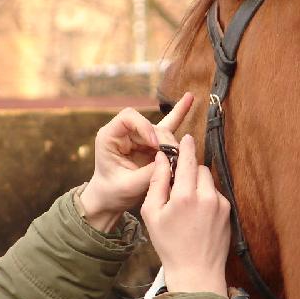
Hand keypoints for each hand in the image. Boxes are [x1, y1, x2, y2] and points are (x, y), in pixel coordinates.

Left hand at [80, 93, 193, 231]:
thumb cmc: (113, 192)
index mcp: (110, 136)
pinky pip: (167, 126)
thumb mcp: (130, 186)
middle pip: (150, 125)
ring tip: (182, 155)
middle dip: (164, 141)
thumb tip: (173, 162)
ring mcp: (138, 135)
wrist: (111, 200)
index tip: (156, 146)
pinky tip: (190, 99)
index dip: (145, 128)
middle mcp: (124, 132)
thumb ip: (151, 173)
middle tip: (175, 158)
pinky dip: (179, 114)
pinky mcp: (150, 142)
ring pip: (162, 131)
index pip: (129, 118)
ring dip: (172, 144)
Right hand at [140, 134, 229, 295]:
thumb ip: (156, 182)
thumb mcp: (152, 214)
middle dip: (188, 171)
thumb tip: (162, 158)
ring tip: (187, 204)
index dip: (185, 146)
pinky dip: (207, 198)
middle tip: (177, 185)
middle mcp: (206, 196)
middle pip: (199, 168)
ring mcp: (220, 204)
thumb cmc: (169, 245)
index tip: (185, 138)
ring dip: (198, 184)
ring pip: (208, 180)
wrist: (196, 272)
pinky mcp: (228, 212)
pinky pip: (216, 194)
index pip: (187, 159)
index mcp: (184, 196)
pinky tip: (198, 216)